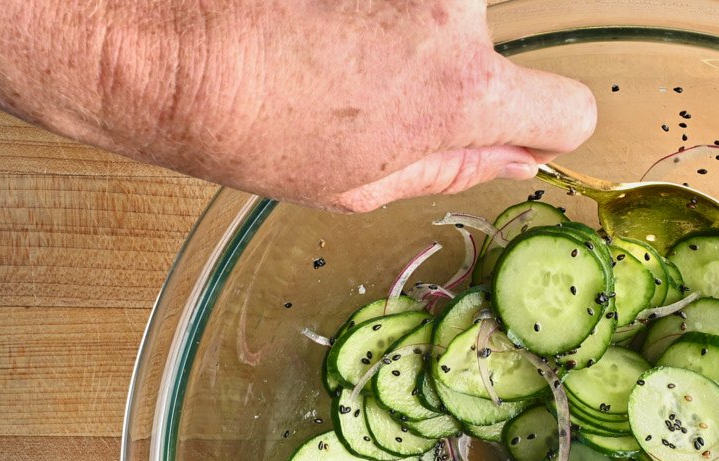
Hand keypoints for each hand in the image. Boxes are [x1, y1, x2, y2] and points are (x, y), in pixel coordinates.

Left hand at [0, 0, 595, 211]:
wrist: (150, 31)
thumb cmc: (240, 120)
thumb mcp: (358, 186)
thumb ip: (455, 166)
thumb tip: (519, 159)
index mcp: (461, 95)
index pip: (567, 111)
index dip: (541, 127)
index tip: (512, 129)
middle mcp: (455, 10)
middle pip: (494, 46)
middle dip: (444, 64)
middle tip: (363, 79)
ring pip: (445, 5)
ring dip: (401, 20)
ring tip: (325, 37)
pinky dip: (372, 3)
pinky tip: (319, 14)